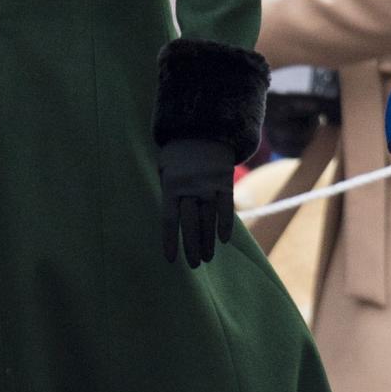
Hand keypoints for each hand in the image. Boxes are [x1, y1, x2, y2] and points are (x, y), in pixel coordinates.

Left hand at [158, 138, 234, 269]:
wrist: (202, 126)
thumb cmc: (178, 151)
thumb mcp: (164, 167)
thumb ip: (168, 191)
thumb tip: (172, 218)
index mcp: (171, 185)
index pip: (169, 220)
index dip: (170, 241)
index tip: (171, 260)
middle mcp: (190, 188)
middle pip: (191, 223)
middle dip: (191, 246)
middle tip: (194, 265)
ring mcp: (208, 185)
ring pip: (208, 219)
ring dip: (208, 241)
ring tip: (207, 258)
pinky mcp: (224, 181)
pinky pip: (226, 207)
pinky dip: (225, 224)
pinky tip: (223, 240)